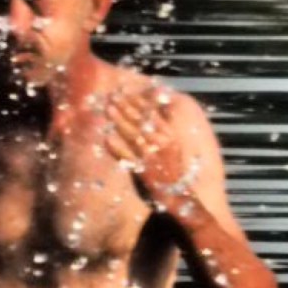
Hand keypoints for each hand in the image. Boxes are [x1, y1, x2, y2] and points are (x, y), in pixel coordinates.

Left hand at [104, 84, 192, 208]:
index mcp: (169, 136)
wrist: (180, 195)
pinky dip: (117, 147)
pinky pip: (127, 157)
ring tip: (108, 109)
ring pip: (133, 134)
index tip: (127, 91)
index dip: (138, 101)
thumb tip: (158, 112)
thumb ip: (163, 129)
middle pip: (141, 121)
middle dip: (126, 106)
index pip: (152, 114)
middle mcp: (162, 144)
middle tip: (113, 95)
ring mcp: (152, 157)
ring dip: (119, 121)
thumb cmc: (174, 171)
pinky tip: (107, 138)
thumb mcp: (173, 146)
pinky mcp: (144, 170)